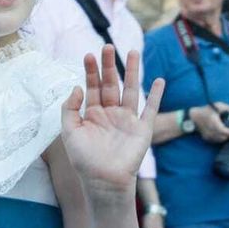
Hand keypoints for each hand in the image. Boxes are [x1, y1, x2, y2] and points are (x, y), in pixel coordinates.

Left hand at [62, 47, 165, 193]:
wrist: (103, 181)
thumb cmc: (84, 160)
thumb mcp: (69, 132)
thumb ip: (69, 108)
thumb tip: (77, 87)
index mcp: (93, 113)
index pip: (92, 86)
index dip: (91, 71)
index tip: (89, 55)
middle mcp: (110, 113)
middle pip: (111, 83)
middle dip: (109, 65)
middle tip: (107, 46)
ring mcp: (127, 120)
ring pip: (131, 90)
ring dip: (132, 71)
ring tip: (132, 51)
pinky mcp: (142, 129)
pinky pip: (150, 109)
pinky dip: (156, 95)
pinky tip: (159, 80)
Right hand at [189, 102, 228, 142]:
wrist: (193, 117)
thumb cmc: (206, 110)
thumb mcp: (218, 106)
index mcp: (214, 123)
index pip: (224, 131)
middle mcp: (211, 131)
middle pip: (224, 137)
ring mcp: (208, 136)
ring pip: (220, 140)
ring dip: (226, 137)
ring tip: (228, 132)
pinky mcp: (206, 138)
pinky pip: (216, 141)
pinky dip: (220, 138)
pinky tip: (222, 133)